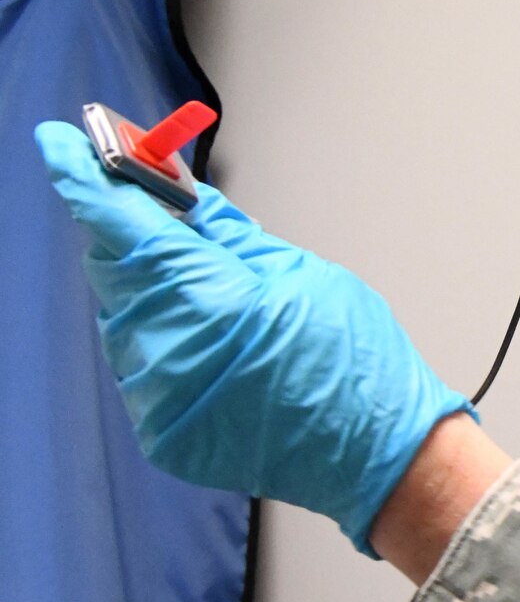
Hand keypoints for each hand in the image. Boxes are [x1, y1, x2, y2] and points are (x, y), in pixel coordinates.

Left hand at [36, 121, 471, 554]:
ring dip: (152, 288)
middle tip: (160, 206)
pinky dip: (164, 337)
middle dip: (132, 231)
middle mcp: (168, 353)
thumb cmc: (357, 366)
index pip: (121, 223)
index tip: (60, 143)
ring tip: (214, 293)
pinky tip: (214, 340)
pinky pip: (139, 362)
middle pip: (114, 265)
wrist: (378, 458)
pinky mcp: (160, 429)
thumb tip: (175, 187)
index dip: (84, 176)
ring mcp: (158, 398)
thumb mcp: (302, 274)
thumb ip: (225, 232)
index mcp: (211, 301)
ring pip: (122, 313)